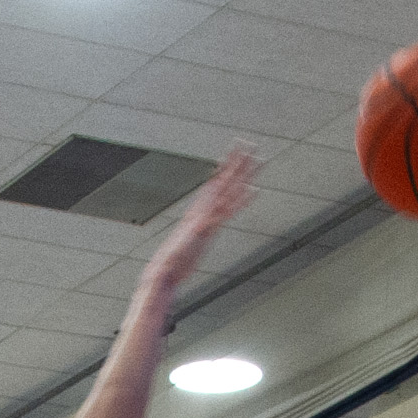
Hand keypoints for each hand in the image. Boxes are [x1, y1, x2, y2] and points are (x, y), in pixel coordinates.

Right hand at [142, 146, 257, 291]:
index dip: (226, 168)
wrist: (162, 273)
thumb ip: (189, 241)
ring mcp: (204, 218)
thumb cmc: (171, 266)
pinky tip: (255, 190)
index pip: (215, 185)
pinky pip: (227, 211)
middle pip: (223, 181)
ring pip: (227, 189)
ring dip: (243, 172)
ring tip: (255, 154)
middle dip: (237, 162)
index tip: (236, 153)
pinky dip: (241, 200)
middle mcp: (201, 211)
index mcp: (196, 213)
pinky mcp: (205, 229)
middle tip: (250, 143)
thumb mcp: (182, 249)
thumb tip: (190, 239)